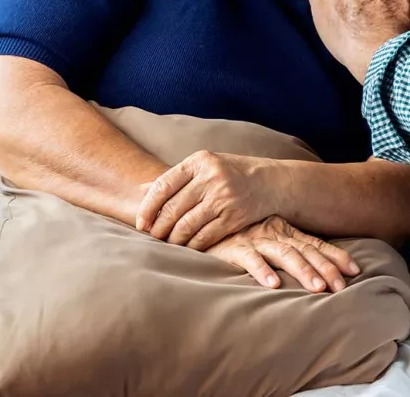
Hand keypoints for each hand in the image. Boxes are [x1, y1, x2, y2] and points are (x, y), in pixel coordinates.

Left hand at [136, 151, 278, 249]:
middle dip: (159, 227)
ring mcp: (224, 197)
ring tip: (168, 244)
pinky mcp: (234, 216)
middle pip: (173, 208)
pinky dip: (193, 246)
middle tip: (153, 237)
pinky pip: (205, 237)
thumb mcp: (204, 168)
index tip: (141, 223)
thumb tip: (140, 190)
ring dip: (174, 239)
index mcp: (199, 161)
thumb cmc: (230, 174)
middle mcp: (211, 177)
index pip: (163, 185)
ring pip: (187, 225)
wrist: (270, 182)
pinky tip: (188, 248)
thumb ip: (174, 179)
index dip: (148, 207)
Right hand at [205, 216, 359, 292]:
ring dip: (302, 271)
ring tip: (317, 288)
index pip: (315, 243)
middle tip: (341, 286)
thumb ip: (287, 250)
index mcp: (284, 230)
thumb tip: (317, 271)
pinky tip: (272, 285)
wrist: (202, 220)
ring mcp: (254, 239)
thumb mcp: (266, 239)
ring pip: (283, 254)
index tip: (355, 270)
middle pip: (305, 251)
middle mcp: (273, 232)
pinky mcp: (233, 247)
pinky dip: (262, 270)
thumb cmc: (236, 235)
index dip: (335, 255)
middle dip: (326, 268)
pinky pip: (249, 259)